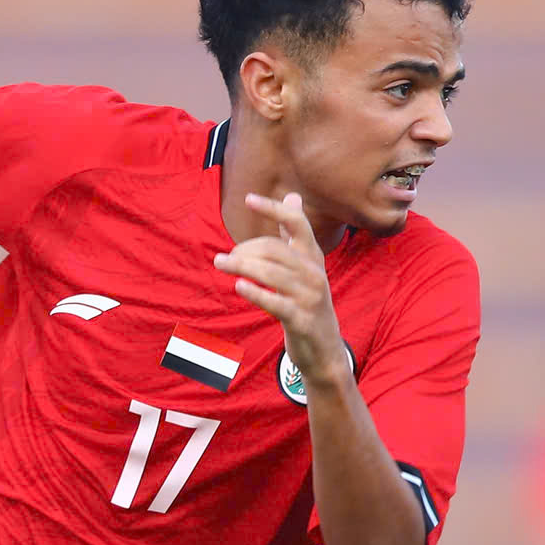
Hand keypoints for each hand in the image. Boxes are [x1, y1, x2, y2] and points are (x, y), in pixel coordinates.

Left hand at [214, 192, 346, 388]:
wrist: (324, 348)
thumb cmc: (307, 302)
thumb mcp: (305, 266)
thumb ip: (294, 235)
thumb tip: (292, 195)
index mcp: (313, 257)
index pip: (297, 223)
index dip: (273, 208)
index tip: (249, 198)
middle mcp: (314, 273)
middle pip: (274, 250)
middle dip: (244, 250)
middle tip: (223, 258)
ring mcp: (310, 296)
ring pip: (272, 274)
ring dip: (241, 267)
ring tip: (220, 264)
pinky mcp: (302, 319)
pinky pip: (276, 302)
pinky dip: (256, 293)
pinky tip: (238, 286)